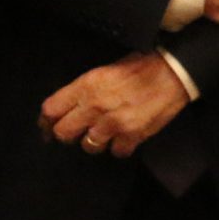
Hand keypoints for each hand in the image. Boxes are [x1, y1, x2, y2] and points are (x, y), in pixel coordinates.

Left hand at [38, 52, 188, 157]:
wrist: (172, 73)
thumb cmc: (139, 68)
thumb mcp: (103, 71)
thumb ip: (83, 90)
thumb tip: (67, 106)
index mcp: (86, 86)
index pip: (50, 109)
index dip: (46, 121)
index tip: (47, 127)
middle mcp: (95, 106)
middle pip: (63, 133)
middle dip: (67, 134)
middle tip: (76, 131)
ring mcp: (113, 123)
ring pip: (88, 146)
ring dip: (95, 141)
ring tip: (104, 132)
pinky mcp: (132, 135)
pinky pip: (116, 152)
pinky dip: (119, 147)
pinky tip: (124, 136)